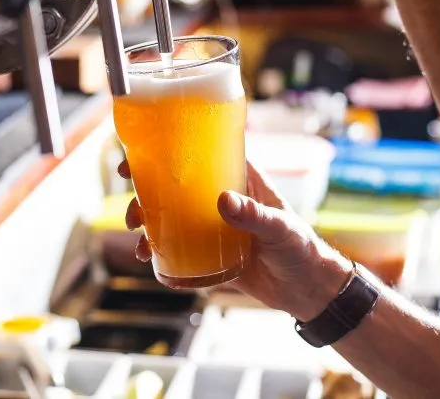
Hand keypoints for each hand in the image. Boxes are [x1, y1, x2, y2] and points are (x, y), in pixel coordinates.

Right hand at [119, 159, 351, 320]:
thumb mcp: (279, 228)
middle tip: (131, 209)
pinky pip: (177, 246)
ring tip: (137, 237)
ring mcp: (212, 225)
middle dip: (146, 193)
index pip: (199, 154)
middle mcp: (220, 197)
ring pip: (170, 215)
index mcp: (239, 178)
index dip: (166, 151)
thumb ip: (254, 214)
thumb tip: (222, 201)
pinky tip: (147, 257)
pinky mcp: (209, 252)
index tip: (138, 156)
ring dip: (147, 222)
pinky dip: (158, 249)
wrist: (308, 290)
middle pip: (174, 186)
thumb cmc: (301, 248)